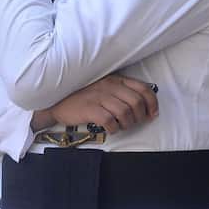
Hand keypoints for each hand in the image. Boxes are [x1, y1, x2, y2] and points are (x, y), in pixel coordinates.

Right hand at [32, 75, 158, 133]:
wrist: (56, 101)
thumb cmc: (82, 97)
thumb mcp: (103, 89)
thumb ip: (120, 92)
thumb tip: (142, 105)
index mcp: (114, 79)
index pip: (142, 88)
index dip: (152, 103)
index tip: (152, 114)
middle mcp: (108, 85)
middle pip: (136, 102)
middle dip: (140, 116)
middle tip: (133, 123)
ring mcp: (99, 96)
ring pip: (125, 112)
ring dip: (127, 123)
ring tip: (121, 126)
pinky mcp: (90, 108)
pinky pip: (110, 121)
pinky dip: (114, 128)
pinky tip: (110, 129)